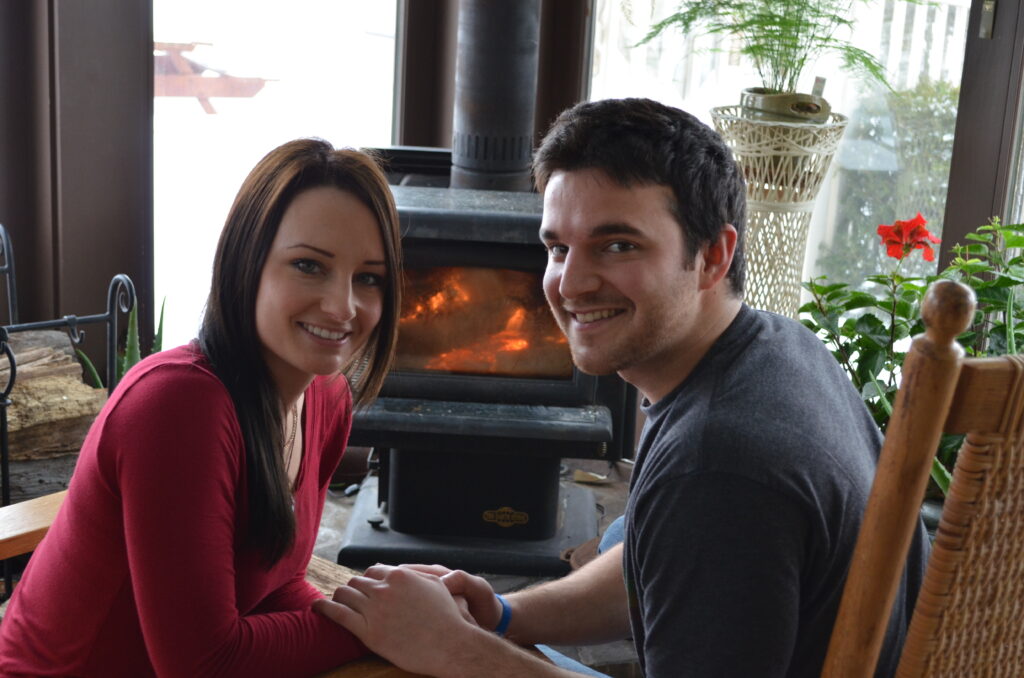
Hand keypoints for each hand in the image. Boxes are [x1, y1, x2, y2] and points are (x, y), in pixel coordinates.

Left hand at [313, 566, 485, 675]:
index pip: (372, 571)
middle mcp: (385, 589)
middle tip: (349, 598)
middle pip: (357, 581)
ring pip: (345, 594)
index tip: (364, 588)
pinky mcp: (368, 632)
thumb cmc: (448, 618)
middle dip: (352, 588)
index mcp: (400, 576)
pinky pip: (338, 614)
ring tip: (333, 603)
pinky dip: (324, 608)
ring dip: (339, 597)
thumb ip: (416, 575)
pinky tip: (316, 608)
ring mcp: (375, 610)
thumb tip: (402, 571)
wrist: (451, 645)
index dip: (367, 580)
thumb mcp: (436, 586)